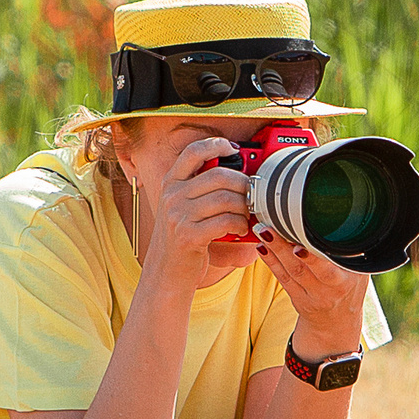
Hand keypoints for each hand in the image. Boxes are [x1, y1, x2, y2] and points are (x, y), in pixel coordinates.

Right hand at [141, 136, 254, 286]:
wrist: (166, 273)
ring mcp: (177, 215)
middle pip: (219, 176)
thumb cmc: (183, 238)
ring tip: (246, 216)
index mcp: (170, 183)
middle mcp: (171, 196)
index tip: (234, 150)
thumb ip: (202, 189)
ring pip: (226, 199)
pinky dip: (240, 224)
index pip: (193, 152)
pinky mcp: (188, 236)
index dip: (216, 145)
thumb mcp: (183, 207)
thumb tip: (242, 173)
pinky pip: (225, 221)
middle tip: (252, 195)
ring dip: (244, 208)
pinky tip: (240, 229)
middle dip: (243, 184)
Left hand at [254, 223, 367, 351]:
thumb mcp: (359, 272)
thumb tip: (344, 225)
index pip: (327, 271)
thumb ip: (351, 254)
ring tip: (262, 232)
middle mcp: (324, 291)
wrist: (337, 322)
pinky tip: (262, 247)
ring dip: (273, 251)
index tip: (298, 247)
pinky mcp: (295, 296)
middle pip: (301, 269)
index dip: (312, 260)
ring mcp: (308, 295)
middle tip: (269, 230)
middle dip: (283, 249)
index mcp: (343, 283)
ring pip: (289, 272)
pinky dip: (271, 261)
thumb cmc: (349, 288)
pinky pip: (282, 278)